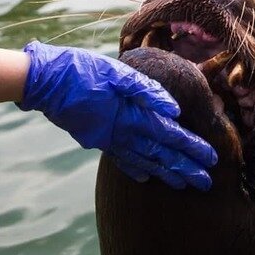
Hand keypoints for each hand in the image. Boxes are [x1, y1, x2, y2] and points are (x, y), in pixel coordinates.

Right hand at [18, 41, 216, 190]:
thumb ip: (147, 90)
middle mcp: (122, 133)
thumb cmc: (81, 69)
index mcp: (131, 115)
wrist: (43, 81)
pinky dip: (134, 169)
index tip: (211, 159)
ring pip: (143, 161)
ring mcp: (108, 140)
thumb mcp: (116, 71)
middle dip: (185, 169)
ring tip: (183, 185)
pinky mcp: (96, 139)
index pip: (169, 135)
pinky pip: (120, 158)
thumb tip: (175, 108)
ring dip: (165, 173)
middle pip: (161, 155)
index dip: (192, 147)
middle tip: (206, 183)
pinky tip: (144, 178)